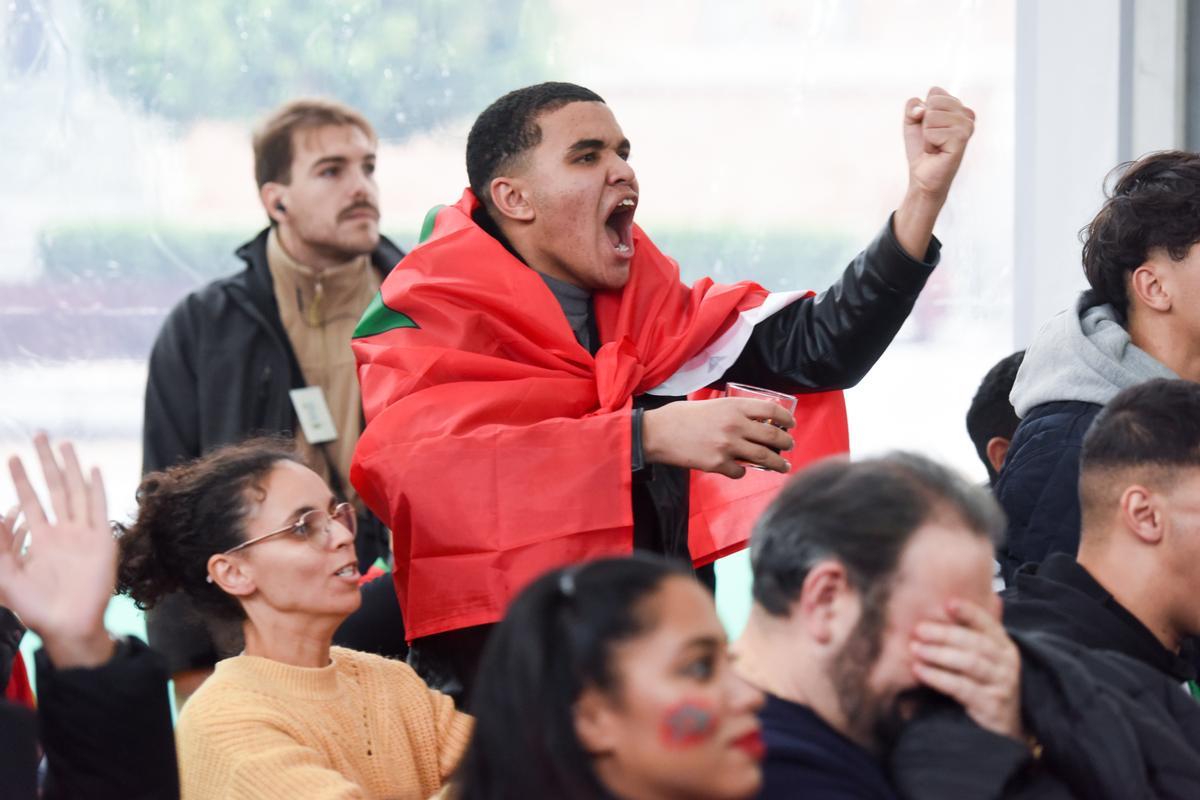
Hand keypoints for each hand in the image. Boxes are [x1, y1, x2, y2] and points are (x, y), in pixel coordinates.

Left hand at [0, 434, 115, 667]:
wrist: (68, 625)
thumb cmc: (36, 608)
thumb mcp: (6, 577)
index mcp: (40, 538)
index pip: (29, 500)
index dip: (20, 479)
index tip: (12, 457)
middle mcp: (63, 531)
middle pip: (54, 488)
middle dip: (46, 462)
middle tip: (40, 435)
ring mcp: (83, 534)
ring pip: (76, 492)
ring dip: (70, 468)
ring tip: (64, 444)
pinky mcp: (102, 541)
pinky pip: (98, 510)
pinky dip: (95, 489)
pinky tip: (91, 470)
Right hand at [642, 397, 794, 477]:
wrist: (658, 433)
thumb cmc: (681, 416)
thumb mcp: (711, 405)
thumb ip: (733, 412)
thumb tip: (754, 422)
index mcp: (733, 407)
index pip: (770, 410)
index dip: (785, 418)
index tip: (791, 425)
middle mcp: (735, 426)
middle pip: (773, 436)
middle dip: (786, 443)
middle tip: (790, 446)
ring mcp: (728, 446)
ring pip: (764, 457)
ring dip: (778, 463)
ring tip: (783, 466)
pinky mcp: (718, 464)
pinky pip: (740, 471)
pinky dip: (743, 471)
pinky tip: (739, 469)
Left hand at [903, 86, 974, 200]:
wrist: (923, 176)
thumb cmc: (921, 149)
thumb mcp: (911, 121)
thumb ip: (913, 106)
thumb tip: (922, 109)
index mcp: (958, 108)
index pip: (935, 92)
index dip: (923, 110)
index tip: (928, 127)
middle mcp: (966, 115)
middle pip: (934, 101)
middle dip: (924, 122)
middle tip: (932, 138)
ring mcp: (966, 126)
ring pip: (932, 115)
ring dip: (927, 134)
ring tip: (935, 145)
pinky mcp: (962, 138)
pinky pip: (933, 131)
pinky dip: (929, 143)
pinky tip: (938, 151)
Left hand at [909, 598, 1022, 740]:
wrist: (1004, 729)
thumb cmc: (985, 687)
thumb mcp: (982, 660)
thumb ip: (969, 636)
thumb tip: (946, 604)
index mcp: (1004, 646)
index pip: (988, 624)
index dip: (969, 612)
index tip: (947, 603)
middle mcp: (1007, 663)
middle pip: (975, 643)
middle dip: (945, 634)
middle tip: (918, 629)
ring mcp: (1002, 685)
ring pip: (970, 663)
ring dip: (939, 654)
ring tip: (916, 649)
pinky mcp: (992, 706)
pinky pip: (962, 688)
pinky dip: (939, 678)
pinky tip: (920, 671)